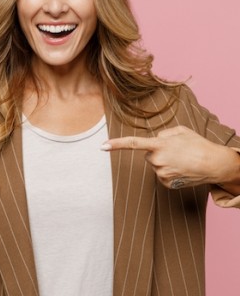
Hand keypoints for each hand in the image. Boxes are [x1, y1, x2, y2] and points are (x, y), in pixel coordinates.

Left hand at [101, 125, 239, 189]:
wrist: (214, 164)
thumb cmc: (197, 144)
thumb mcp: (180, 131)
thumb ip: (163, 133)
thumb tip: (154, 140)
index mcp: (158, 144)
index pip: (133, 143)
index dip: (116, 144)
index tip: (102, 146)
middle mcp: (157, 160)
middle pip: (148, 155)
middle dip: (158, 152)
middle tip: (176, 152)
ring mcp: (161, 173)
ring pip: (156, 165)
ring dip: (165, 162)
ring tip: (181, 160)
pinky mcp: (166, 183)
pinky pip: (162, 175)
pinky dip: (169, 172)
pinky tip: (181, 170)